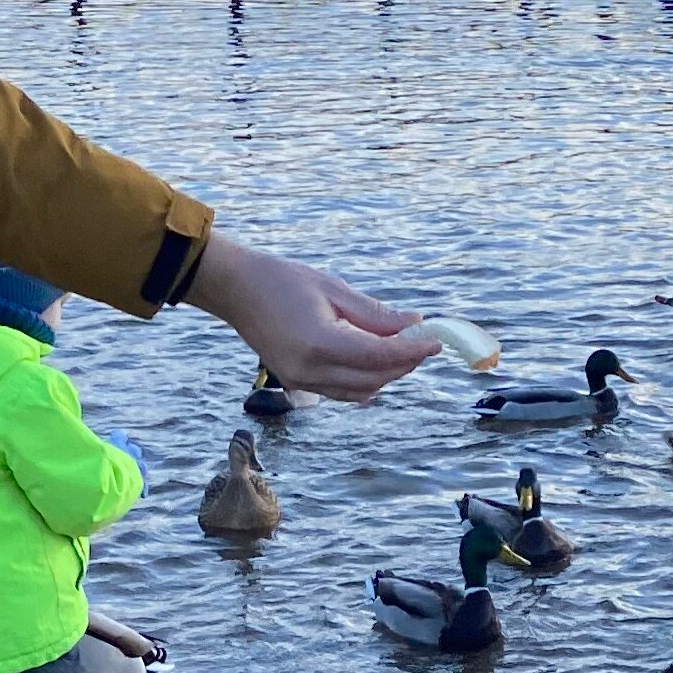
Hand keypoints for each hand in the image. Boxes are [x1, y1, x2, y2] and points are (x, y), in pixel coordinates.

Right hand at [187, 237, 434, 403]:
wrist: (237, 290)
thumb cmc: (283, 281)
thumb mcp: (335, 289)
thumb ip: (376, 314)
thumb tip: (415, 324)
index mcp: (320, 343)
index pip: (380, 355)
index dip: (413, 350)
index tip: (435, 341)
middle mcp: (310, 371)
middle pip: (375, 379)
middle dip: (404, 364)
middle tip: (423, 343)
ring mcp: (301, 382)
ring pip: (361, 391)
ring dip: (387, 374)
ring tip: (402, 349)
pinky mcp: (297, 384)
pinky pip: (343, 392)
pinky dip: (366, 380)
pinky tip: (376, 360)